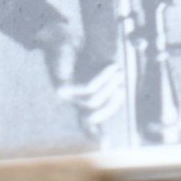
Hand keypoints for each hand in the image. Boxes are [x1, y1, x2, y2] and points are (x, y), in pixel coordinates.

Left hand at [39, 22, 126, 138]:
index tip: (107, 146)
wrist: (59, 33)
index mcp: (76, 99)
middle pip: (95, 113)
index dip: (96, 135)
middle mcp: (68, 100)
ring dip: (109, 86)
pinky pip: (88, 88)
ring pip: (93, 100)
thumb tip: (119, 95)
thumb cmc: (77, 50)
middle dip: (112, 101)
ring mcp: (63, 94)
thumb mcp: (93, 68)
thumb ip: (103, 84)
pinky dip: (103, 78)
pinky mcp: (61, 83)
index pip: (86, 124)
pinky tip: (111, 67)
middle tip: (122, 85)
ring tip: (118, 70)